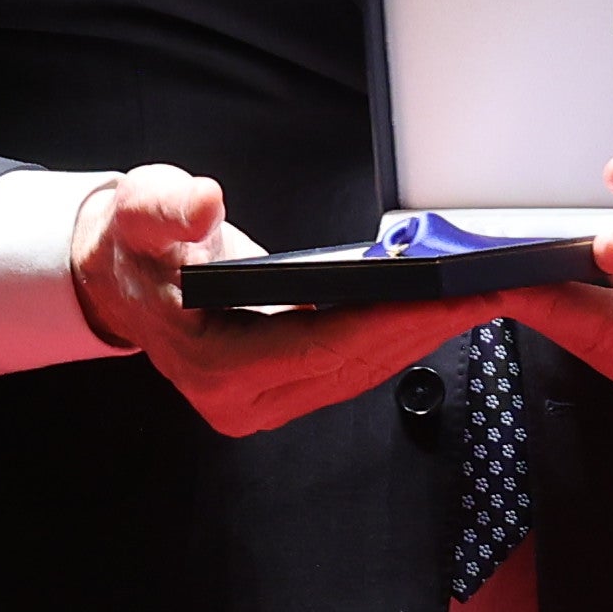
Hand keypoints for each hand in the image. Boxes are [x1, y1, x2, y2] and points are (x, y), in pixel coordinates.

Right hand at [73, 164, 520, 440]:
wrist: (125, 278)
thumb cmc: (139, 244)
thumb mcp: (143, 209)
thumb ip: (169, 208)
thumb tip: (205, 205)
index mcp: (212, 365)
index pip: (321, 347)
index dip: (388, 321)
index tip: (444, 293)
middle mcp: (240, 402)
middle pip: (353, 367)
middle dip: (424, 328)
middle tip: (487, 289)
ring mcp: (263, 406)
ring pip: (360, 375)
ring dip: (420, 337)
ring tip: (476, 297)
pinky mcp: (282, 396)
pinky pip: (351, 371)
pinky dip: (396, 340)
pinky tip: (436, 312)